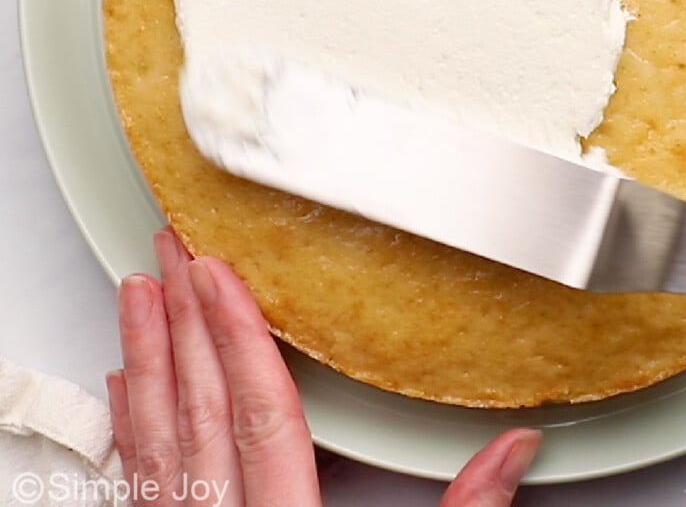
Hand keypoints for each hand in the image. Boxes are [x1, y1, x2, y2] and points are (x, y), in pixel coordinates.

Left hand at [108, 229, 539, 505]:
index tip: (218, 275)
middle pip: (197, 412)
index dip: (239, 338)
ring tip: (139, 295)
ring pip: (154, 439)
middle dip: (184, 322)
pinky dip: (130, 424)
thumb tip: (515, 451)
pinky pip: (137, 481)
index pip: (259, 415)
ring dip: (146, 358)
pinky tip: (125, 385)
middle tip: (170, 250)